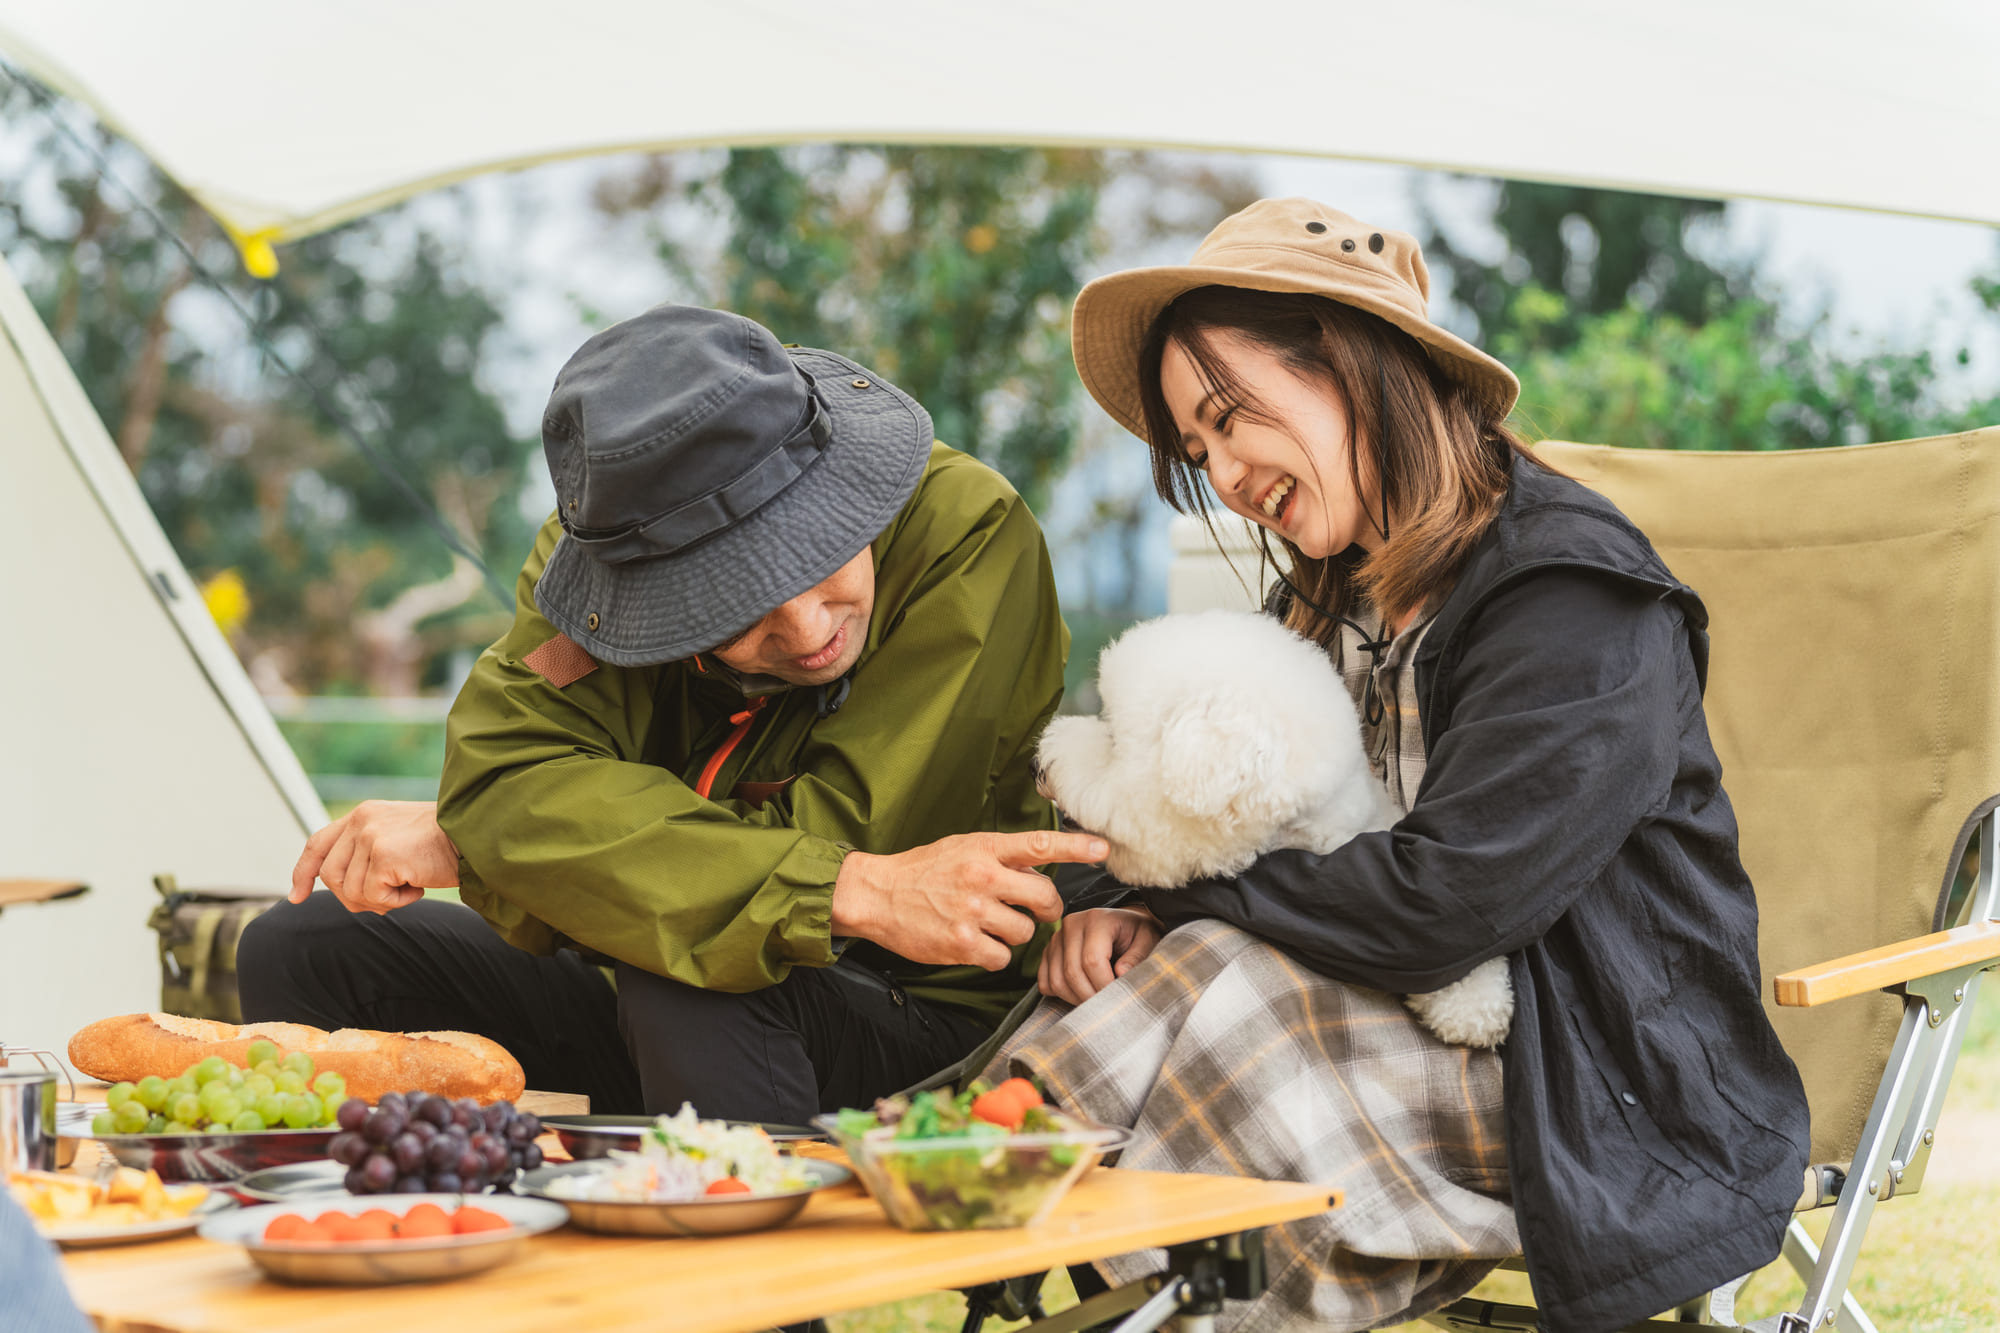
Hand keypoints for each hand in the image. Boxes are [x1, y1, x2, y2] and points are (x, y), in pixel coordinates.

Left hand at [291, 800, 459, 914]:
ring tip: (409, 888)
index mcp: (364, 813)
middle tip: (386, 902)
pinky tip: (418, 887)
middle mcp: (362, 820)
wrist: (478, 834)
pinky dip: (396, 902)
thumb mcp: (399, 840)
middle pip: (331, 875)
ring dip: (379, 901)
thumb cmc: (446, 844)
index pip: (319, 844)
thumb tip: (343, 890)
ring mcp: (371, 836)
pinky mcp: (383, 855)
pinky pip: (373, 897)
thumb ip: (368, 853)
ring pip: (349, 891)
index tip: (297, 897)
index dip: (304, 872)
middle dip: (353, 898)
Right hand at [831, 830, 1107, 971]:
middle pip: (1044, 896)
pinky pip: (1003, 957)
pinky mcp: (962, 944)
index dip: (1075, 847)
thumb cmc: (923, 871)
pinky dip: (995, 955)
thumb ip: (1001, 857)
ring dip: (1015, 933)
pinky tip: (976, 944)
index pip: (1039, 844)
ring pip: (1026, 931)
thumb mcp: (963, 849)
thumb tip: (1040, 869)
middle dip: (1048, 909)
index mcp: (984, 849)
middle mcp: (982, 877)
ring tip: (989, 925)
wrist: (878, 895)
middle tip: (1038, 911)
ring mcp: (973, 912)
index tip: (1103, 848)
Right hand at [1038, 907, 1163, 1005]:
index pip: (1092, 961)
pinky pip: (1045, 982)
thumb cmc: (1137, 934)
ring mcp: (1056, 938)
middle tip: (1108, 1006)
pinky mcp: (1048, 951)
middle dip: (1090, 997)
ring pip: (1056, 981)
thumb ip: (1138, 956)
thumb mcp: (1148, 939)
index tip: (1119, 998)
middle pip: (1072, 972)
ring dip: (1076, 999)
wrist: (1122, 923)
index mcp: (1097, 919)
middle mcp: (1071, 925)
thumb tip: (1121, 974)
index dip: (1104, 986)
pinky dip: (1061, 995)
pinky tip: (1081, 993)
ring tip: (1096, 999)